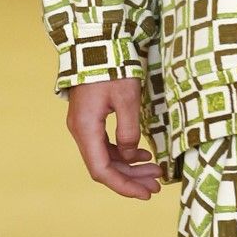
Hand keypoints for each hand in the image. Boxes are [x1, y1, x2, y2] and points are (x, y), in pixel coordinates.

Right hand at [65, 77, 165, 198]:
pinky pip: (106, 144)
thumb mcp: (127, 98)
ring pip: (106, 157)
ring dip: (129, 167)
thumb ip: (129, 131)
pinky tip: (142, 155)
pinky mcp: (90, 118)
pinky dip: (124, 153)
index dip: (124, 186)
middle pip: (104, 167)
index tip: (146, 194)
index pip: (102, 170)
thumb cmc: (111, 66)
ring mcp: (84, 125)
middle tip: (157, 186)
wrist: (94, 42)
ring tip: (155, 171)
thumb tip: (129, 156)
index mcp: (86, 129)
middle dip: (131, 179)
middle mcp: (80, 131)